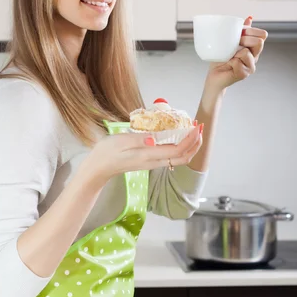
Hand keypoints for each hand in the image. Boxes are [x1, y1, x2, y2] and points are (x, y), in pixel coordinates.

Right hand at [83, 125, 203, 187]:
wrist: (98, 169)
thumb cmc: (106, 153)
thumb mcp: (120, 141)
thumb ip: (139, 139)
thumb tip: (156, 137)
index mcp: (148, 156)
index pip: (176, 151)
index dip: (190, 140)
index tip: (195, 127)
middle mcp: (153, 162)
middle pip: (182, 158)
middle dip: (194, 144)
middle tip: (199, 128)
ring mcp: (152, 163)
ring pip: (178, 158)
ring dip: (188, 145)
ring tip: (191, 130)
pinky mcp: (149, 161)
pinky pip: (170, 156)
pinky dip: (179, 146)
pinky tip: (176, 135)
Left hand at [205, 16, 267, 92]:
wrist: (214, 75)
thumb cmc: (221, 59)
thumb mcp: (230, 42)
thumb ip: (240, 31)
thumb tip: (250, 18)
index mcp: (253, 48)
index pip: (262, 35)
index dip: (252, 31)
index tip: (240, 32)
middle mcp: (254, 57)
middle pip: (259, 42)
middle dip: (245, 39)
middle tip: (234, 43)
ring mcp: (250, 66)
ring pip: (247, 52)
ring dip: (235, 52)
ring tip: (230, 57)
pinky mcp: (244, 74)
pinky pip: (238, 62)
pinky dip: (231, 62)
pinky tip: (228, 64)